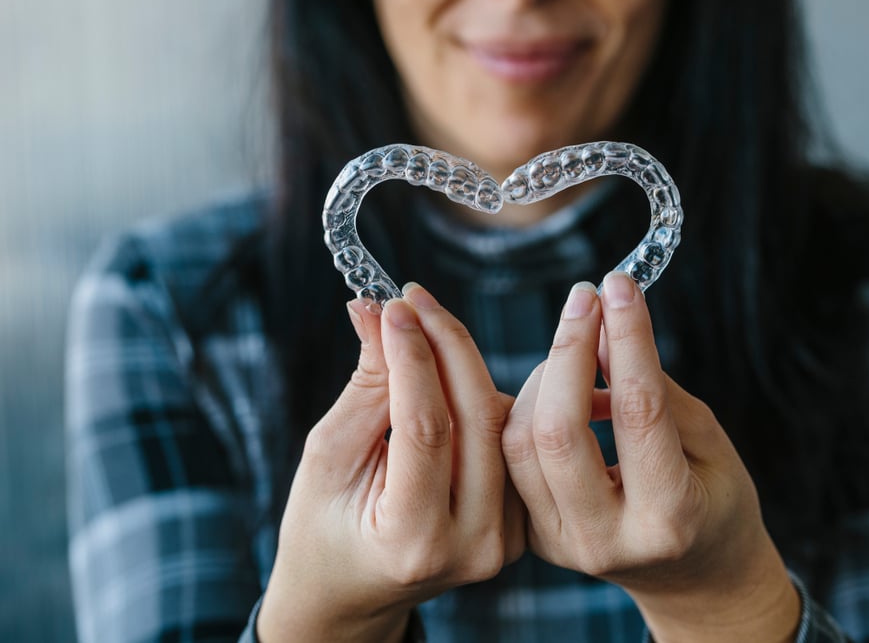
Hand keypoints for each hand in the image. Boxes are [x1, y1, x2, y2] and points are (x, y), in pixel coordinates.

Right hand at [259, 284, 524, 642]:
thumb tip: (378, 312)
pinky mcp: (521, 524)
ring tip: (424, 327)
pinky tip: (451, 365)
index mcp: (414, 539)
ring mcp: (506, 539)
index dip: (411, 356)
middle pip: (478, 417)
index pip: (425, 427)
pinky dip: (482, 395)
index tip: (393, 304)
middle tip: (414, 300)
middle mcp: (474, 544)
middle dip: (447, 344)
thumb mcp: (327, 457)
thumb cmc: (324, 527)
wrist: (352, 592)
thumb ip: (365, 388)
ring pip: (500, 422)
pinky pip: (508, 440)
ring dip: (465, 364)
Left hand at [502, 273, 798, 641]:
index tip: (620, 285)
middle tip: (586, 297)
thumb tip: (602, 329)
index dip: (627, 340)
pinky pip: (512, 456)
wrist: (695, 579)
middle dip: (566, 348)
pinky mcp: (534, 535)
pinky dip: (529, 405)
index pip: (637, 411)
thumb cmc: (716, 503)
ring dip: (543, 375)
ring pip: (520, 440)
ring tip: (578, 343)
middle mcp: (605, 538)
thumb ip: (656, 389)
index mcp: (668, 518)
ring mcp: (561, 543)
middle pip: (558, 429)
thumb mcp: (709, 443)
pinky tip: (559, 382)